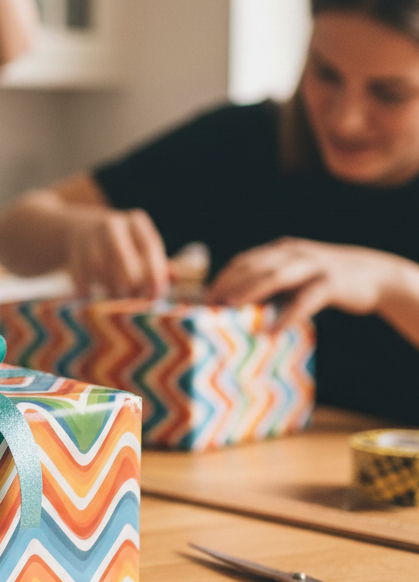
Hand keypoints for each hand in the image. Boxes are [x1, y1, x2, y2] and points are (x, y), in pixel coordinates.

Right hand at [62, 205, 170, 298]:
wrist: (78, 229)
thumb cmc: (122, 245)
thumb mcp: (140, 246)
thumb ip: (158, 263)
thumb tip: (174, 279)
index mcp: (136, 222)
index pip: (149, 247)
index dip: (154, 273)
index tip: (155, 296)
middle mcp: (112, 224)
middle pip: (122, 257)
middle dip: (130, 284)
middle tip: (134, 299)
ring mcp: (89, 235)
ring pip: (99, 267)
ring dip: (108, 287)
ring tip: (115, 296)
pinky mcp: (72, 250)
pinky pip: (80, 275)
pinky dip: (88, 290)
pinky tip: (93, 295)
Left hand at [207, 238, 402, 326]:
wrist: (376, 274)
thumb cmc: (326, 280)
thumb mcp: (297, 276)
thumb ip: (272, 285)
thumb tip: (237, 307)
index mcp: (282, 250)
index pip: (245, 260)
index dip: (223, 277)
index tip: (205, 295)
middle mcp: (294, 254)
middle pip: (255, 265)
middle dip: (229, 283)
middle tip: (211, 303)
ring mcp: (313, 266)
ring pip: (276, 275)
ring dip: (250, 291)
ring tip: (230, 307)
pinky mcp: (331, 283)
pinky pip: (305, 300)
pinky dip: (287, 315)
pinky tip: (272, 331)